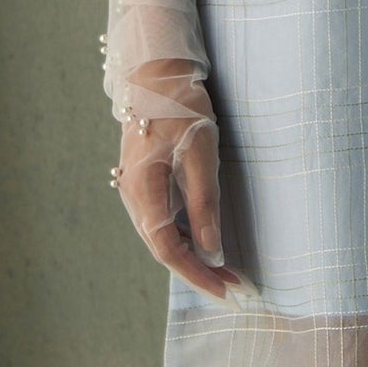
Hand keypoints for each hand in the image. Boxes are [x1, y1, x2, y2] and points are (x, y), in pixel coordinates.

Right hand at [112, 56, 246, 300]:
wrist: (159, 76)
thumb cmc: (182, 111)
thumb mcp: (200, 157)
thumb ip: (204, 207)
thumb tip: (211, 252)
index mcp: (143, 192)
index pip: (168, 250)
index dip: (197, 275)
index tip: (225, 290)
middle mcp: (134, 198)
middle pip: (163, 250)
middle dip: (198, 273)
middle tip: (233, 289)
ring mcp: (137, 192)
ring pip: (162, 238)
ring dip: (193, 258)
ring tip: (225, 273)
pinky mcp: (147, 185)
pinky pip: (163, 223)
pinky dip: (185, 239)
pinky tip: (205, 245)